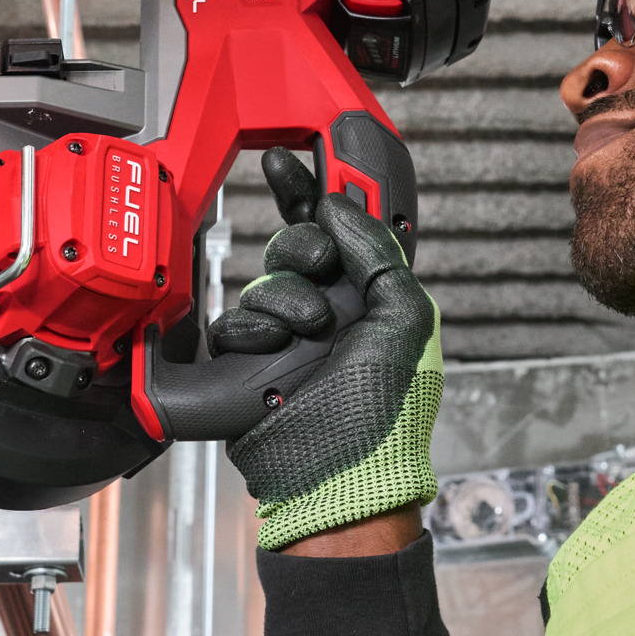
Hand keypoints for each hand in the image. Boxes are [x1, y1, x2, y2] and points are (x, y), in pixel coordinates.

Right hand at [145, 148, 442, 549]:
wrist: (332, 476)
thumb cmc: (382, 413)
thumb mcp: (403, 320)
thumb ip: (379, 252)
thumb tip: (341, 206)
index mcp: (370, 298)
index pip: (340, 228)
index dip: (314, 190)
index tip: (289, 159)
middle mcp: (329, 310)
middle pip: (294, 245)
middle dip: (300, 249)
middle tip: (317, 268)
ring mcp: (286, 337)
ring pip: (261, 282)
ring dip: (281, 303)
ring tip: (302, 339)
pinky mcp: (247, 361)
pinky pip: (231, 321)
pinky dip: (249, 335)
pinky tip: (267, 356)